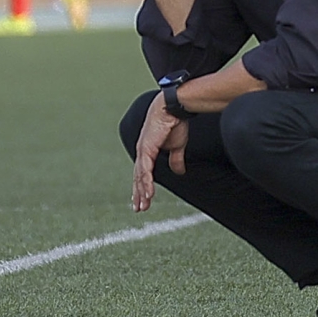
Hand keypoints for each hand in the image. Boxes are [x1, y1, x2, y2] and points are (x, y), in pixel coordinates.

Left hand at [131, 92, 189, 212]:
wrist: (174, 108)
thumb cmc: (175, 123)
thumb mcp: (177, 146)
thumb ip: (176, 159)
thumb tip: (179, 172)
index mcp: (148, 150)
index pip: (143, 172)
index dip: (142, 186)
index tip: (144, 199)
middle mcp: (142, 151)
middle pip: (138, 177)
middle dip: (139, 193)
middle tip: (139, 208)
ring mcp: (142, 150)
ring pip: (140, 176)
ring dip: (141, 192)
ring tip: (143, 206)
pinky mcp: (146, 148)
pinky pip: (145, 169)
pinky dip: (146, 182)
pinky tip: (148, 193)